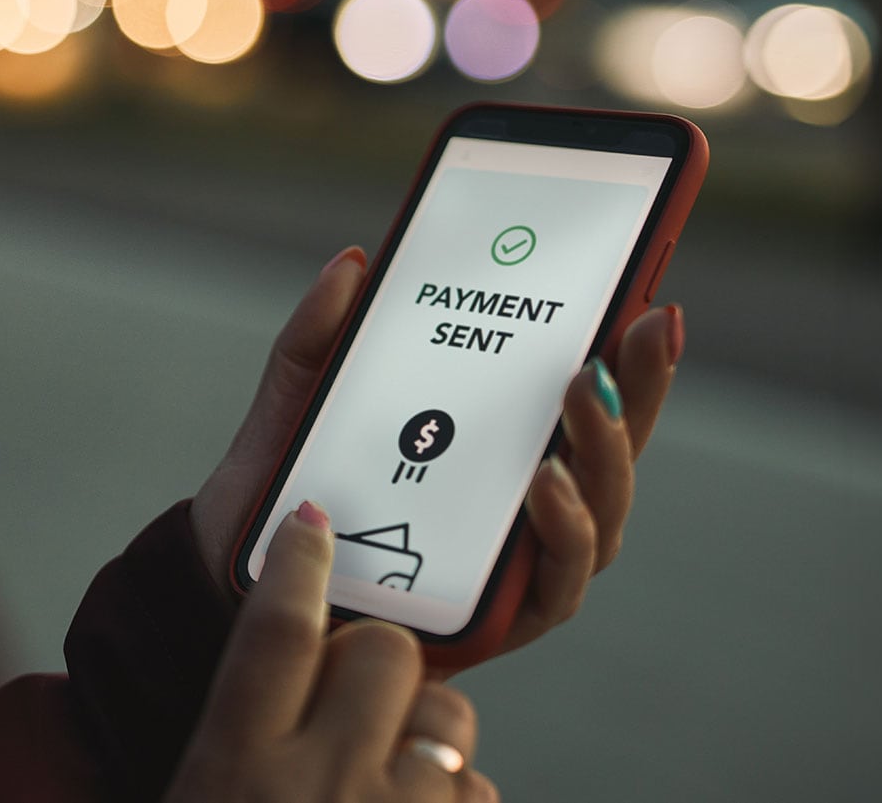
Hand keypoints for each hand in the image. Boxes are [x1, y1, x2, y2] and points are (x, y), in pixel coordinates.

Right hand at [165, 504, 497, 802]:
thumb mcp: (203, 788)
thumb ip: (238, 729)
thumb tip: (280, 639)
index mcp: (235, 764)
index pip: (275, 630)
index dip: (297, 563)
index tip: (308, 521)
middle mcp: (319, 783)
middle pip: (380, 650)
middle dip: (381, 653)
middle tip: (357, 689)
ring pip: (446, 711)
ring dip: (426, 728)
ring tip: (388, 768)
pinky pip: (476, 783)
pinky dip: (451, 790)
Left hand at [189, 247, 684, 662]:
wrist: (234, 584)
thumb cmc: (291, 495)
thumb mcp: (297, 404)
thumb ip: (319, 336)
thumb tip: (355, 262)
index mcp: (498, 447)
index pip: (582, 397)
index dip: (628, 353)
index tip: (647, 296)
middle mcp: (527, 506)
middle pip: (612, 447)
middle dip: (637, 383)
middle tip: (636, 322)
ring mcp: (521, 565)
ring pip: (602, 511)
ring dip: (603, 447)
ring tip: (583, 391)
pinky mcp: (501, 621)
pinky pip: (556, 584)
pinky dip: (565, 530)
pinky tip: (547, 484)